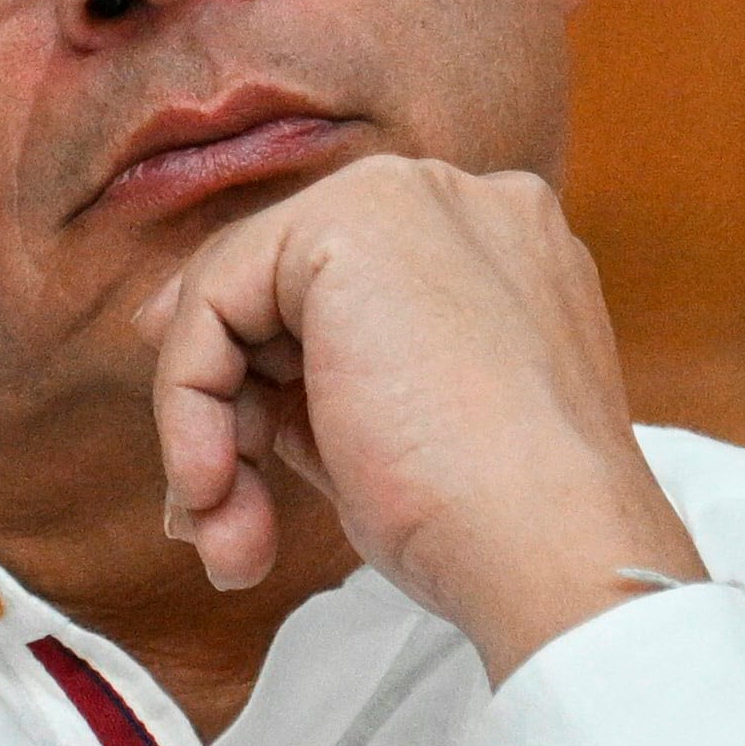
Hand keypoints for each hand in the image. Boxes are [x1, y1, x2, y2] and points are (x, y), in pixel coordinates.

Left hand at [134, 155, 707, 679]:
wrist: (551, 546)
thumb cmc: (496, 522)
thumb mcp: (403, 428)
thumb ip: (323, 376)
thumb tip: (212, 370)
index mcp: (503, 250)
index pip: (340, 285)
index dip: (258, 361)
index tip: (215, 462)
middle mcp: (465, 201)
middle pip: (281, 275)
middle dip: (220, 396)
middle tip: (209, 514)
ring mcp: (410, 199)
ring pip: (239, 290)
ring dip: (212, 425)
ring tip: (230, 537)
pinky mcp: (350, 224)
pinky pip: (214, 304)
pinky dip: (193, 405)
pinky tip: (216, 493)